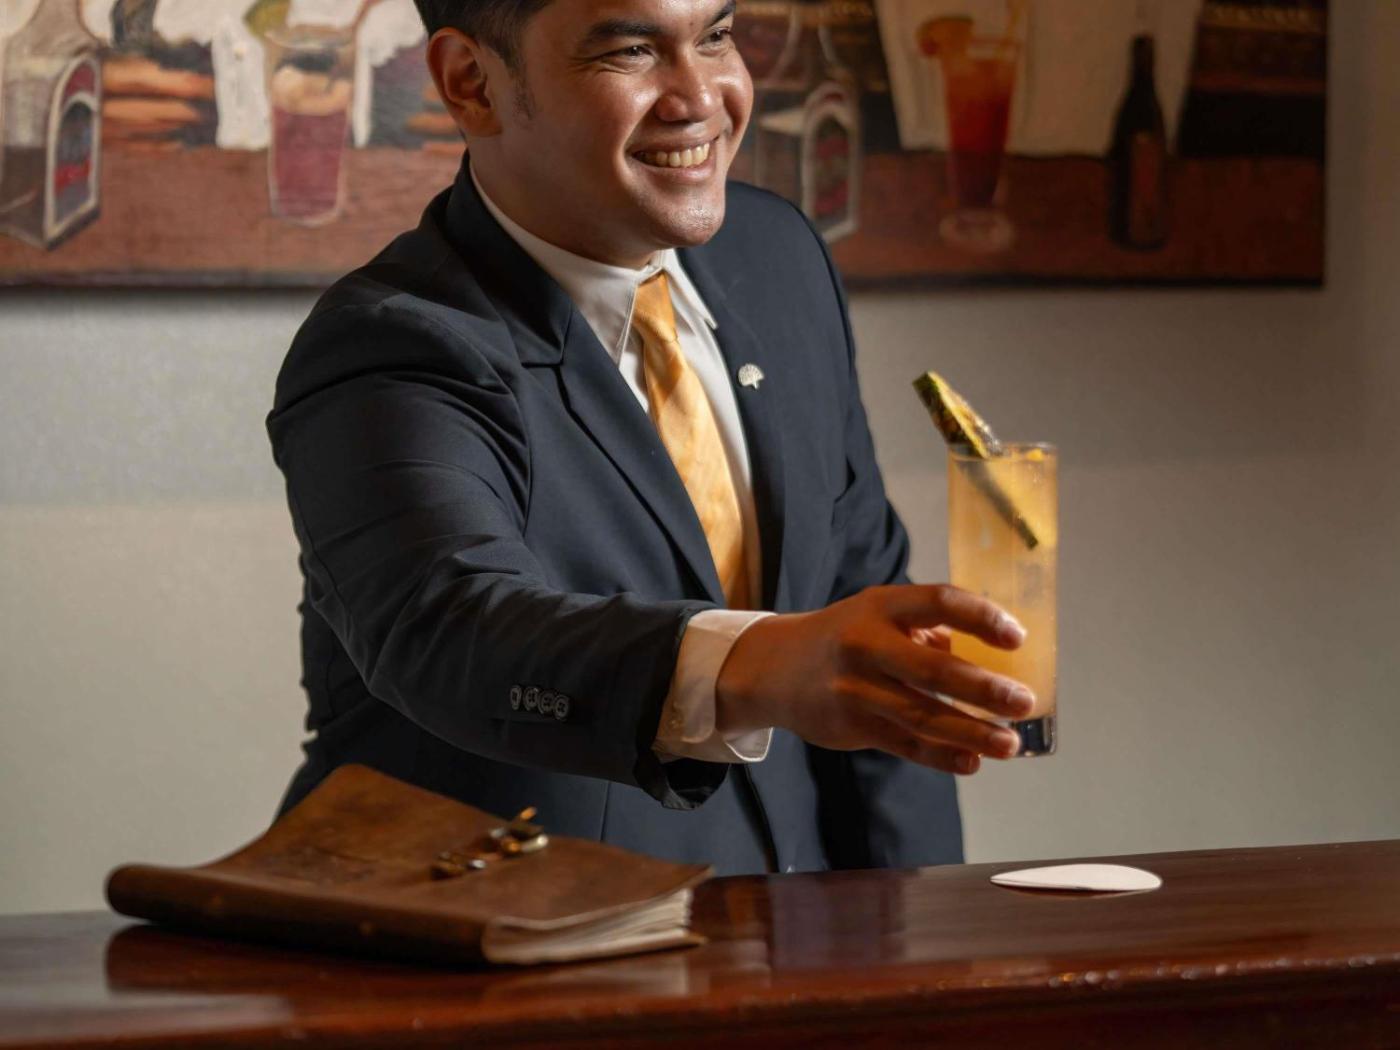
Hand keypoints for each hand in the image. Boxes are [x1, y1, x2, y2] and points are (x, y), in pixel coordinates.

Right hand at [714, 584, 1035, 774]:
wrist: (775, 667)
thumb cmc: (845, 637)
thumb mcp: (878, 614)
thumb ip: (928, 631)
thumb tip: (992, 659)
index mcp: (881, 605)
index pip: (940, 602)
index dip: (982, 618)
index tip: (1017, 638)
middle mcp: (865, 643)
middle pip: (934, 668)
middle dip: (985, 688)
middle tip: (1024, 702)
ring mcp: (855, 687)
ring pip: (923, 714)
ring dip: (972, 732)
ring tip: (1010, 743)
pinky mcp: (850, 725)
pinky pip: (904, 743)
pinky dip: (941, 755)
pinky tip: (972, 761)